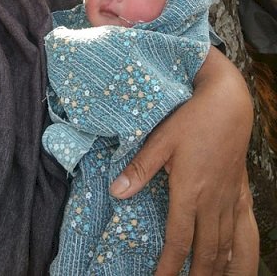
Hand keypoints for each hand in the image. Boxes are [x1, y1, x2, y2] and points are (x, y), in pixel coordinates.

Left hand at [109, 47, 256, 274]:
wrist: (228, 104)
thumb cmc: (192, 119)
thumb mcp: (161, 140)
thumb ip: (140, 168)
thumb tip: (117, 192)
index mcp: (190, 190)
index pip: (178, 239)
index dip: (169, 266)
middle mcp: (213, 200)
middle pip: (207, 250)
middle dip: (197, 275)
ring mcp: (230, 197)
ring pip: (229, 245)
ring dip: (222, 270)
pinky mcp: (241, 190)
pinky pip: (247, 228)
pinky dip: (243, 251)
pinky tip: (240, 262)